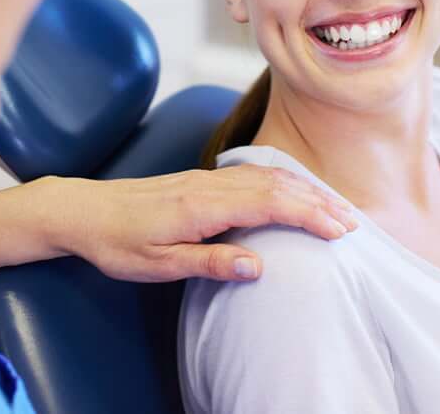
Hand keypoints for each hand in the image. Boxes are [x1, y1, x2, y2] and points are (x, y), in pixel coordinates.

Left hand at [44, 165, 358, 282]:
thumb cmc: (119, 242)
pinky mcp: (204, 179)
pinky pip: (254, 173)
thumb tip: (258, 265)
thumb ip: (209, 261)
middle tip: (352, 221)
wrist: (87, 209)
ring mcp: (209, 177)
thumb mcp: (158, 263)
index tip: (339, 230)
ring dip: (305, 189)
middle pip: (277, 185)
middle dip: (318, 201)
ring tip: (334, 206)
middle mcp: (211, 184)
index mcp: (203, 205)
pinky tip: (293, 188)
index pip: (270, 204)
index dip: (309, 215)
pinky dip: (283, 181)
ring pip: (268, 175)